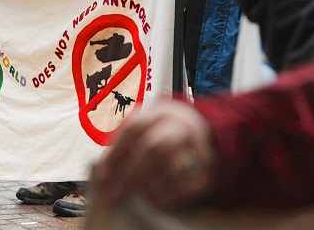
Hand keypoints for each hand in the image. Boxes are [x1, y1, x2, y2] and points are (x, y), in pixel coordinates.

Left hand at [92, 100, 215, 209]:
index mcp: (160, 111)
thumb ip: (128, 142)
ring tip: (138, 197)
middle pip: (153, 146)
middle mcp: (179, 122)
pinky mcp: (211, 161)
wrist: (202, 123)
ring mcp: (198, 140)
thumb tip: (103, 170)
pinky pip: (195, 179)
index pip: (134, 129)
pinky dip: (176, 193)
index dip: (116, 152)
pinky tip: (160, 201)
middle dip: (130, 173)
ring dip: (151, 181)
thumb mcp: (148, 125)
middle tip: (115, 195)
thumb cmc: (164, 129)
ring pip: (173, 161)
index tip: (103, 176)